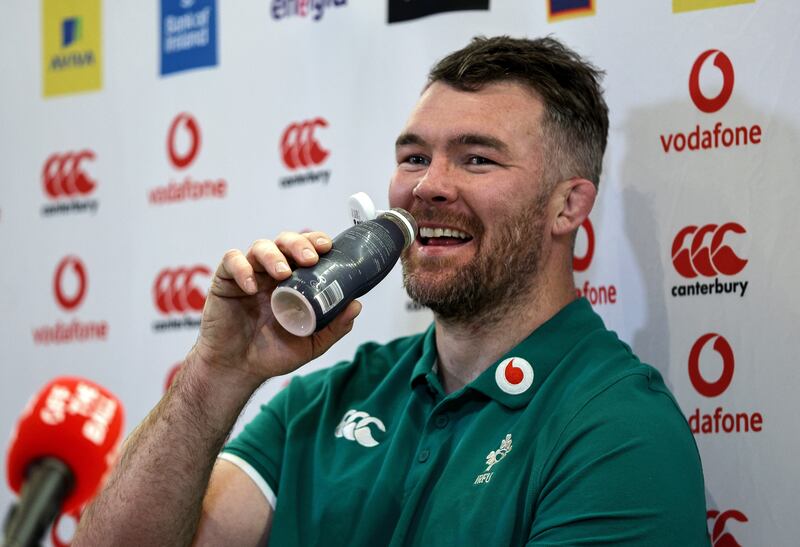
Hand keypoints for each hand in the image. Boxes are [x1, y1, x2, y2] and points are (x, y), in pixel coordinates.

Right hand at [188, 231, 361, 388]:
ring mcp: (248, 275)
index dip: (315, 242)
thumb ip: (334, 326)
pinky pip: (231, 262)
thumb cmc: (272, 355)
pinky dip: (242, 269)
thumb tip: (357, 305)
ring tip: (283, 273)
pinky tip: (251, 287)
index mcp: (293, 281)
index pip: (305, 250)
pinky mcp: (225, 281)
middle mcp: (271, 273)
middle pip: (284, 241)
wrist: (238, 370)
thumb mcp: (311, 343)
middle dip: (298, 243)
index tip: (327, 247)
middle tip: (309, 258)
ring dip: (274, 255)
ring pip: (260, 247)